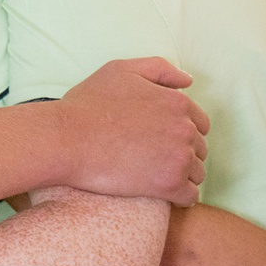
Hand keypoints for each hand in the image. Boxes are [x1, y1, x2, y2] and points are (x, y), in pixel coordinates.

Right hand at [60, 58, 209, 205]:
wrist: (66, 139)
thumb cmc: (88, 104)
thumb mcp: (120, 70)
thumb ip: (159, 69)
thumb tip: (187, 80)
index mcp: (177, 103)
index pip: (199, 123)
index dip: (179, 130)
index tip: (157, 137)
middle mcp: (185, 129)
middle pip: (200, 149)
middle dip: (181, 152)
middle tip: (150, 155)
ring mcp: (179, 158)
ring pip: (197, 173)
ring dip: (181, 174)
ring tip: (151, 173)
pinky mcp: (169, 184)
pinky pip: (189, 195)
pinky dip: (179, 195)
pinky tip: (159, 191)